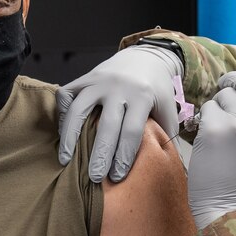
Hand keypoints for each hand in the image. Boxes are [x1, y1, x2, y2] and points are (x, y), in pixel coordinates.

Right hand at [56, 45, 181, 182]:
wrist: (144, 57)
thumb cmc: (156, 90)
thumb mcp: (168, 108)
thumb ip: (168, 135)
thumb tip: (174, 169)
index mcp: (142, 95)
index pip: (131, 130)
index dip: (124, 155)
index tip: (118, 176)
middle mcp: (118, 87)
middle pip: (106, 124)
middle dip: (100, 154)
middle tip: (95, 177)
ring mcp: (98, 81)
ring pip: (79, 109)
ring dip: (70, 137)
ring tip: (66, 160)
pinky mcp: (83, 78)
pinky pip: (66, 95)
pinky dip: (61, 114)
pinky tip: (63, 134)